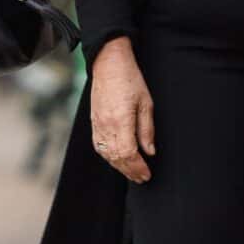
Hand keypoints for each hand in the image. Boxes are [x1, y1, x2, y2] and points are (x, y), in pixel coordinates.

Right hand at [88, 37, 155, 183]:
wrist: (108, 64)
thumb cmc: (130, 80)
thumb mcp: (146, 103)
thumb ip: (147, 130)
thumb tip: (150, 152)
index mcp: (121, 121)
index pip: (129, 153)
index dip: (138, 167)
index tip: (147, 174)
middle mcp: (107, 126)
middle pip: (117, 157)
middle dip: (130, 171)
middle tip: (142, 178)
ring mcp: (98, 125)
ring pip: (107, 154)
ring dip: (119, 166)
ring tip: (131, 173)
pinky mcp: (94, 122)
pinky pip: (99, 146)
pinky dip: (109, 157)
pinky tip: (117, 160)